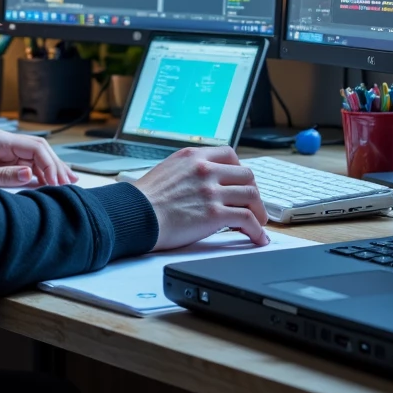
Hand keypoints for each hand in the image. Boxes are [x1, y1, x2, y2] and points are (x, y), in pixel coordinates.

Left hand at [0, 130, 79, 188]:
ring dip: (49, 168)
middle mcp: (3, 142)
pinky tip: (47, 180)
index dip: (51, 165)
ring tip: (66, 181)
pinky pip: (22, 164)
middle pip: (39, 150)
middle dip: (55, 165)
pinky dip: (37, 172)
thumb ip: (4, 176)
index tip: (58, 182)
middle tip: (69, 184)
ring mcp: (1, 150)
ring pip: (33, 156)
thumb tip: (31, 174)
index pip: (35, 148)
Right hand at [132, 146, 268, 249]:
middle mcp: (204, 169)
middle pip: (246, 175)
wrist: (133, 216)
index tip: (240, 182)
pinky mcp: (214, 214)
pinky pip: (248, 219)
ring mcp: (211, 191)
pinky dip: (257, 230)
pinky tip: (257, 238)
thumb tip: (201, 181)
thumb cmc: (143, 200)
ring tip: (258, 222)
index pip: (229, 154)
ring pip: (252, 195)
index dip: (239, 170)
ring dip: (259, 211)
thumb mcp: (167, 170)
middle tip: (252, 204)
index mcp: (192, 156)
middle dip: (253, 191)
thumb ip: (188, 170)